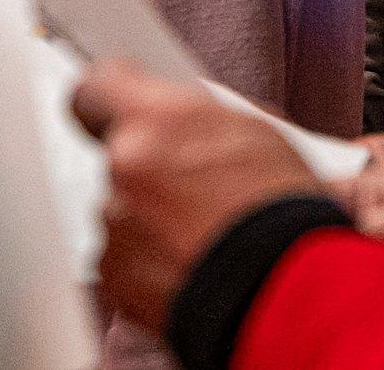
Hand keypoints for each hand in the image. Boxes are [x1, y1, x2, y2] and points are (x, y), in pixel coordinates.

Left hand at [72, 61, 328, 332]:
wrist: (289, 293)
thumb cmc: (285, 213)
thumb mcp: (257, 133)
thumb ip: (197, 118)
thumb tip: (179, 116)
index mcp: (155, 120)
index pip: (94, 89)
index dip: (108, 100)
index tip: (118, 108)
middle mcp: (125, 166)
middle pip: (119, 159)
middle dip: (147, 172)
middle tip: (193, 191)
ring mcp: (115, 224)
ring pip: (122, 212)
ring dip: (149, 221)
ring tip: (201, 238)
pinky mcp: (114, 275)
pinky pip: (124, 259)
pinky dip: (149, 264)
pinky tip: (191, 267)